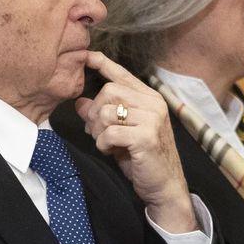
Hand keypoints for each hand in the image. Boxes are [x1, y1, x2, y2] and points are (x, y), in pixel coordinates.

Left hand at [75, 50, 196, 232]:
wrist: (164, 186)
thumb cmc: (143, 159)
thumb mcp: (119, 133)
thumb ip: (102, 116)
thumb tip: (79, 103)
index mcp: (149, 98)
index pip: (122, 75)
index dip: (103, 64)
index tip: (87, 56)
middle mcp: (153, 104)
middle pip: (109, 92)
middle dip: (94, 113)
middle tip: (96, 132)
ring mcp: (152, 119)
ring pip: (107, 112)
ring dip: (98, 131)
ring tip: (105, 143)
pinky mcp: (146, 137)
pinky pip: (110, 133)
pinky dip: (103, 144)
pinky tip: (111, 151)